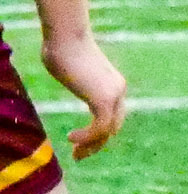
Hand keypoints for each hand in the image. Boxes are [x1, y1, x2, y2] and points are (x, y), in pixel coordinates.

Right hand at [40, 32, 125, 159]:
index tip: (82, 141)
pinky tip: (71, 138)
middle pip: (114, 125)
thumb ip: (77, 79)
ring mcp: (113, 95)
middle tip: (79, 155)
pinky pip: (99, 128)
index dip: (101, 131)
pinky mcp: (102, 99)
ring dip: (91, 145)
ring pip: (107, 130)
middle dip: (98, 143)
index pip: (115, 115)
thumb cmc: (63, 48)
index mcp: (114, 84)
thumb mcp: (73, 69)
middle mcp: (118, 90)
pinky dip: (87, 137)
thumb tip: (67, 74)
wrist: (67, 38)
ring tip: (75, 154)